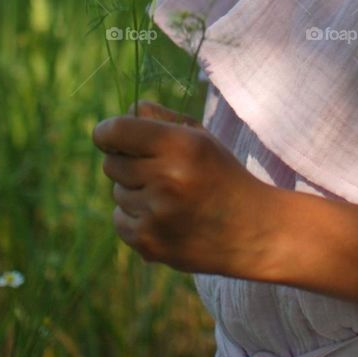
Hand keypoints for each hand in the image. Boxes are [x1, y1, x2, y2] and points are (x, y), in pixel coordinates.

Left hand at [91, 99, 276, 277]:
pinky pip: (119, 220)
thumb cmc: (221, 174)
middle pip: (112, 162)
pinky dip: (134, 217)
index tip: (107, 135)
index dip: (106, 131)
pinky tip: (164, 217)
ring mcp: (156, 214)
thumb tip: (123, 114)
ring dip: (134, 191)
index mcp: (180, 145)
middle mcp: (166, 178)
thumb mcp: (200, 136)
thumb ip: (159, 118)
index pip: (118, 130)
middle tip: (153, 168)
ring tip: (168, 196)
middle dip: (126, 162)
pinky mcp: (149, 243)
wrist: (251, 230)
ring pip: (117, 192)